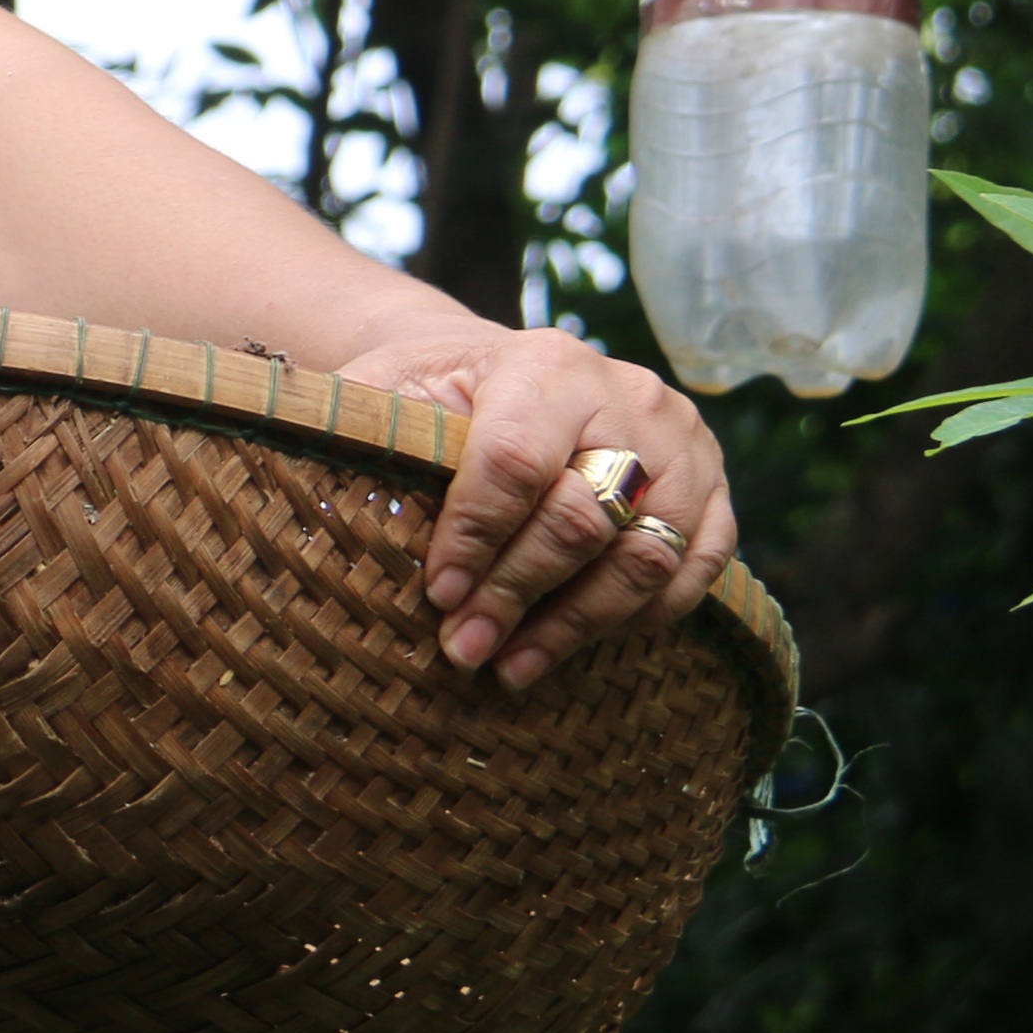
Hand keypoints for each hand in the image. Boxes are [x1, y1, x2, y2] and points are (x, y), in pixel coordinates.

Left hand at [325, 325, 735, 690]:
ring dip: (575, 625)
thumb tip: (317, 510)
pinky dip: (642, 617)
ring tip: (511, 668)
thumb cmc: (438, 393)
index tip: (439, 596)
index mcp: (544, 365)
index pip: (516, 463)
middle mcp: (627, 396)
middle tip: (466, 649)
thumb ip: (360, 433)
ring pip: (644, 555)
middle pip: (580, 518)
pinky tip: (577, 645)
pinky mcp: (714, 491)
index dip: (476, 537)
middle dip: (516, 594)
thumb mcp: (387, 389)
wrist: (510, 374)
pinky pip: (697, 569)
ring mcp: (684, 445)